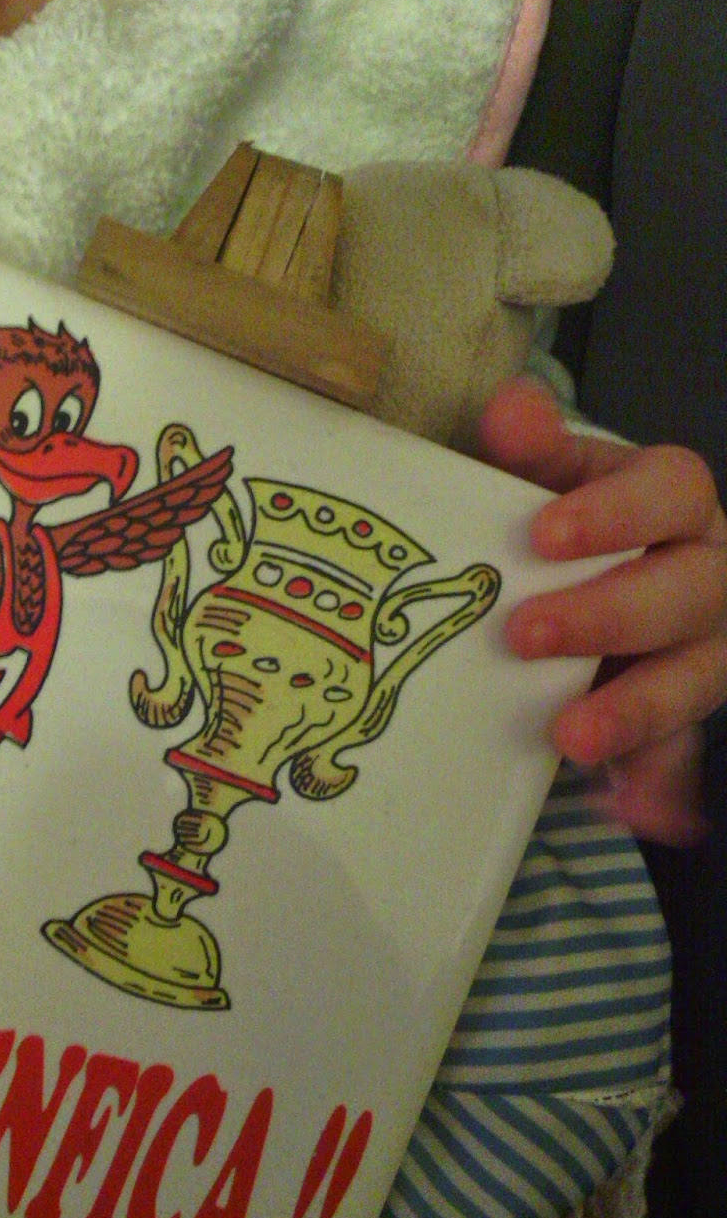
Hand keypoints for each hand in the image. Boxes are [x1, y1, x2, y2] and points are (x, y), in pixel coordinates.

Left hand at [479, 380, 726, 845]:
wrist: (615, 596)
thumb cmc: (574, 531)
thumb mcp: (555, 482)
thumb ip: (534, 449)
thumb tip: (511, 407)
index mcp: (673, 502)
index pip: (670, 489)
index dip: (614, 513)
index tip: (542, 535)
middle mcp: (707, 572)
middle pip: (688, 590)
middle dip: (610, 613)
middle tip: (524, 633)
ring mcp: (709, 650)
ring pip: (697, 679)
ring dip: (637, 711)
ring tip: (571, 738)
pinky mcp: (689, 720)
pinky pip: (688, 756)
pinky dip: (661, 784)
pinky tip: (630, 809)